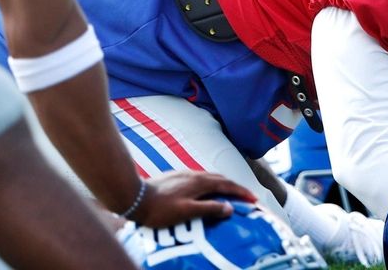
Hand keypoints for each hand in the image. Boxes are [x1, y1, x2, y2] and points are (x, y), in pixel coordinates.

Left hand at [129, 170, 256, 226]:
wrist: (134, 197)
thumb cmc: (160, 209)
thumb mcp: (187, 212)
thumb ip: (209, 209)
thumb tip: (230, 208)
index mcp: (200, 182)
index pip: (228, 185)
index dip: (242, 192)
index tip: (254, 199)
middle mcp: (195, 174)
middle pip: (221, 178)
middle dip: (235, 187)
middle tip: (246, 197)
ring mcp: (184, 174)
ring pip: (210, 177)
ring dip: (223, 185)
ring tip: (229, 194)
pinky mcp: (176, 177)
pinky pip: (200, 179)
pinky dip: (211, 185)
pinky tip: (205, 191)